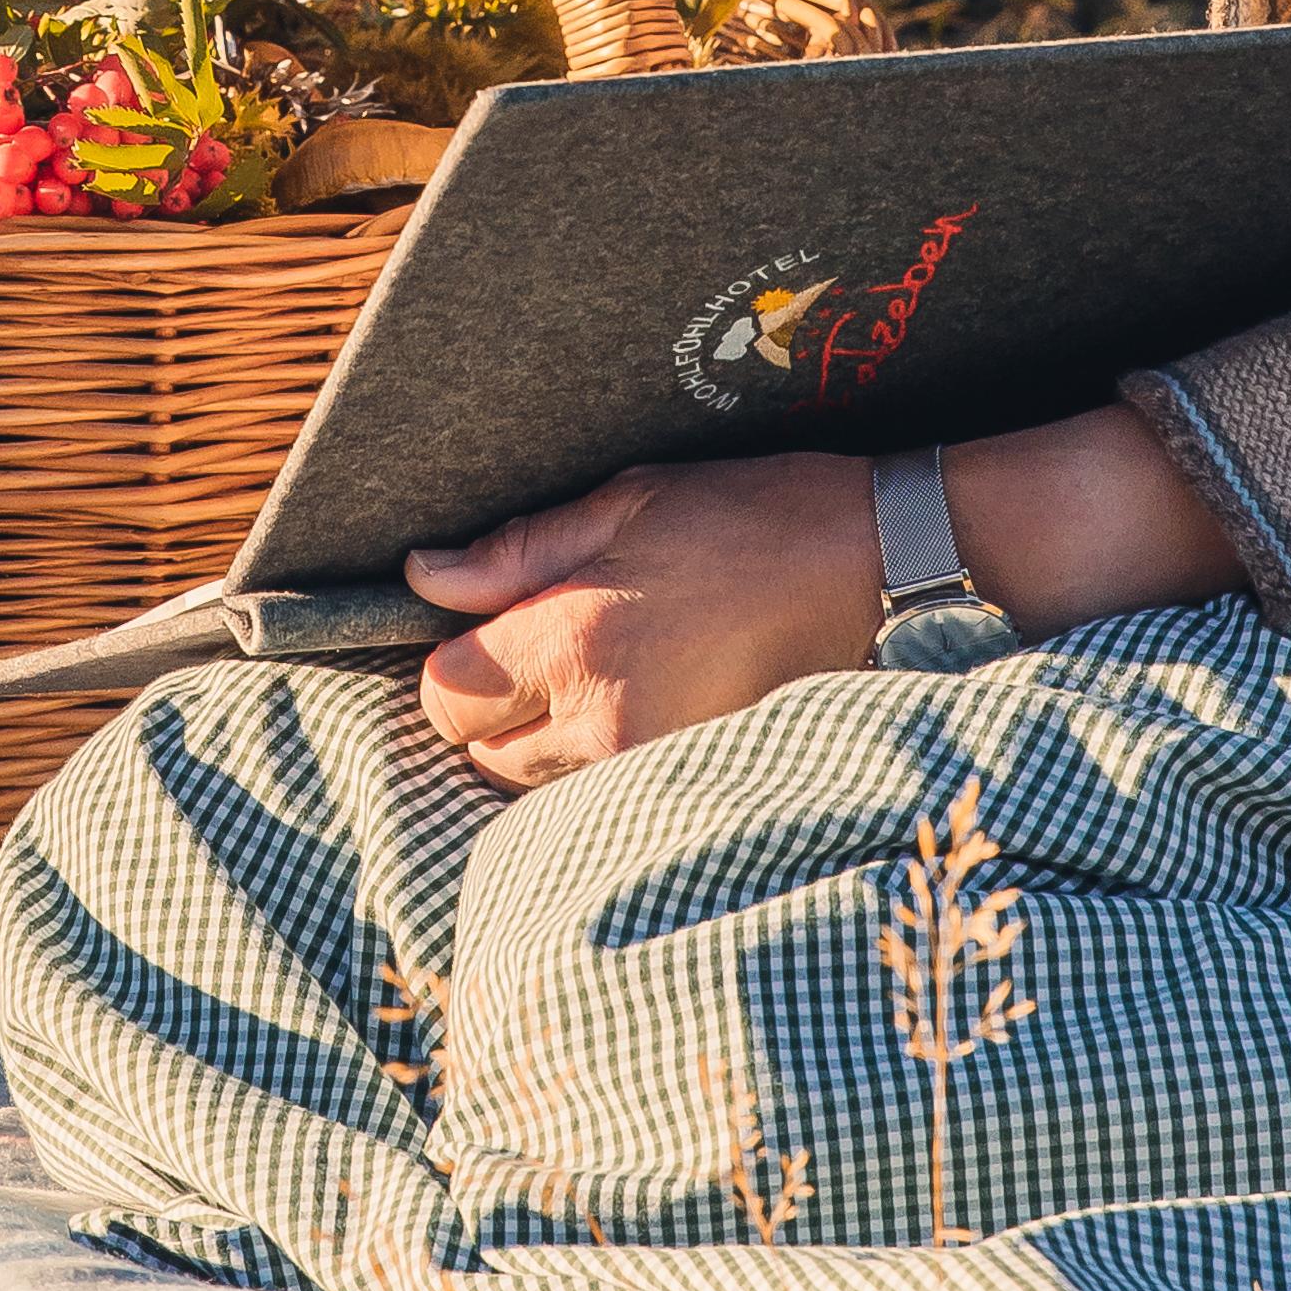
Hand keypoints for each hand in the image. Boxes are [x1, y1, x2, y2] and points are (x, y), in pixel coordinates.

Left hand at [403, 457, 879, 787]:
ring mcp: (646, 763)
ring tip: (602, 666)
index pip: (447, 694)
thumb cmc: (745, 519)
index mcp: (573, 640)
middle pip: (485, 751)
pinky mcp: (686, 780)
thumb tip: (424, 577)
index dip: (452, 662)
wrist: (866, 568)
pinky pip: (600, 788)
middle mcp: (600, 720)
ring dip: (544, 736)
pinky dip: (597, 755)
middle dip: (495, 705)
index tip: (485, 627)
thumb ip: (516, 552)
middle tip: (547, 641)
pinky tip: (638, 696)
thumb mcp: (623, 502)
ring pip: (539, 779)